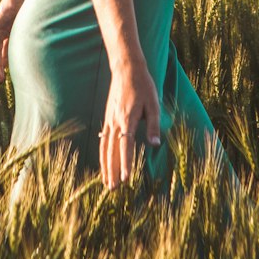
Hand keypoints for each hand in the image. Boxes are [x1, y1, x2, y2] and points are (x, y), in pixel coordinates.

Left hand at [0, 0, 20, 83]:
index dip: (8, 62)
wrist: (18, 0)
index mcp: (11, 31)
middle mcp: (2, 31)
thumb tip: (36, 57)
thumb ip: (26, 43)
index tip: (10, 74)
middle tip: (2, 80)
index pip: (7, 50)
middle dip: (0, 67)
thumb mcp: (25, 33)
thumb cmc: (27, 13)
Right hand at [99, 55, 161, 189]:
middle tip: (113, 190)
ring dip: (105, 166)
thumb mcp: (154, 103)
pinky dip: (103, 153)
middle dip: (112, 171)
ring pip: (105, 147)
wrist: (126, 69)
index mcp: (129, 119)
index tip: (125, 179)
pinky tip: (103, 162)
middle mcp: (116, 122)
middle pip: (112, 151)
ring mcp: (110, 120)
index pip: (126, 145)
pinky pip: (104, 139)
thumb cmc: (143, 86)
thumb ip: (154, 125)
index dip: (126, 163)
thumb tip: (155, 144)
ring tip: (106, 182)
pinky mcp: (108, 118)